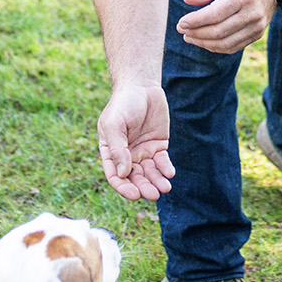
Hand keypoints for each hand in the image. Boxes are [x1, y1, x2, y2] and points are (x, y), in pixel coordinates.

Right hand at [97, 84, 175, 200]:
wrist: (142, 86)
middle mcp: (127, 155)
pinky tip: (170, 173)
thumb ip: (117, 149)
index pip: (115, 176)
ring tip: (165, 187)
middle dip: (144, 188)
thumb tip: (123, 173)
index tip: (134, 194)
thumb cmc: (123, 104)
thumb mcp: (114, 124)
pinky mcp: (158, 146)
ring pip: (150, 173)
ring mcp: (143, 151)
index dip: (124, 187)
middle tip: (154, 194)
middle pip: (134, 178)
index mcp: (111, 152)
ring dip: (156, 182)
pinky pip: (162, 162)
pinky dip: (166, 169)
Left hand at [174, 0, 277, 54]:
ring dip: (204, 42)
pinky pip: (233, 47)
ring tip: (188, 36)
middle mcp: (253, 14)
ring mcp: (257, 26)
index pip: (215, 14)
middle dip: (196, 32)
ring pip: (225, 43)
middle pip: (219, 31)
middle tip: (181, 29)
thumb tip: (188, 0)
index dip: (196, 21)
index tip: (181, 22)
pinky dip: (216, 47)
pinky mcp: (257, 34)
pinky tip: (203, 40)